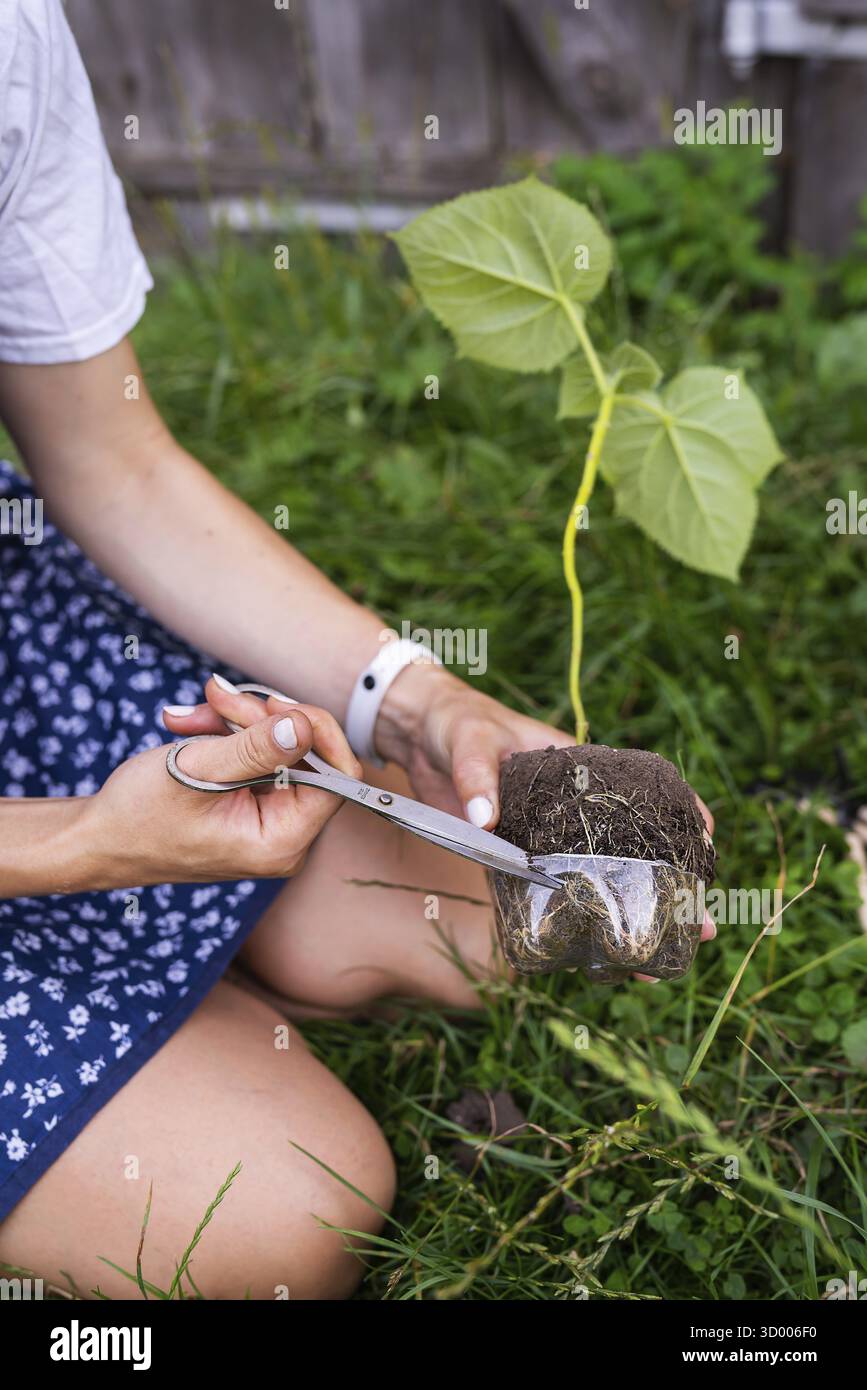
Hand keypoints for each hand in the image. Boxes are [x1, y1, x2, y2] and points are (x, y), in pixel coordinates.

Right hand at [85, 681, 360, 887]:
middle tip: (215, 696)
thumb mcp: (198, 771)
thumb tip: (303, 725)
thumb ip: (256, 748)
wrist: (97, 838)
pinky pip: (255, 754)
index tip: (275, 704)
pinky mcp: (249, 801)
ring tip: (187, 716)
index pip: (338, 778)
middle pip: (306, 754)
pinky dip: (225, 733)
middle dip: (260, 718)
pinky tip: (188, 725)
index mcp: (281, 841)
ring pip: (277, 747)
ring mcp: (268, 817)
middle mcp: (284, 834)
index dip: (316, 731)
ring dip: (234, 721)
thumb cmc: (139, 816)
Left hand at [374, 663, 716, 972]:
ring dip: (628, 918)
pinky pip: (550, 895)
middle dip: (670, 889)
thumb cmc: (456, 723)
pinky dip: (573, 924)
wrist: (417, 731)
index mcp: (578, 769)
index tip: (710, 845)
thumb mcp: (471, 741)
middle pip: (633, 850)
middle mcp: (572, 807)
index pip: (646, 791)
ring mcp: (547, 837)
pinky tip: (593, 959)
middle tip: (703, 926)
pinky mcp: (514, 857)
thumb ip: (477, 776)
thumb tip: (484, 818)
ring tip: (657, 963)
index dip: (684, 817)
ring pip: (598, 881)